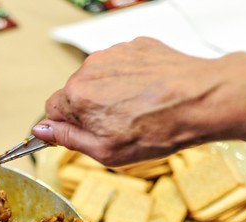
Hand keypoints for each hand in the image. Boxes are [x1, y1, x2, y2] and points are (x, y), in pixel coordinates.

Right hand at [32, 37, 223, 165]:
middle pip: (76, 92)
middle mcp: (90, 69)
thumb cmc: (159, 128)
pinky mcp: (137, 47)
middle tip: (117, 127)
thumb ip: (67, 138)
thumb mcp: (105, 151)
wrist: (202, 101)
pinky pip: (122, 66)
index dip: (66, 126)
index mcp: (77, 96)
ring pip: (99, 78)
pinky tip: (149, 95)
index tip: (82, 134)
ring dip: (110, 94)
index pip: (52, 110)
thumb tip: (43, 131)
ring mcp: (115, 54)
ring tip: (138, 111)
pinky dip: (130, 80)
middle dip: (90, 110)